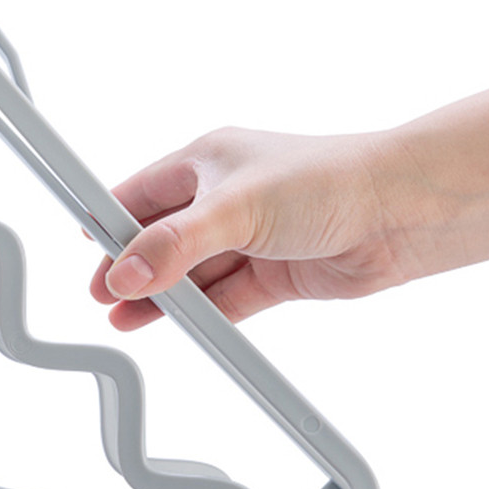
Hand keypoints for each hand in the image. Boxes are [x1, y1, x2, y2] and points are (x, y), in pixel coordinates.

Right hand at [90, 127, 414, 329]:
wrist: (403, 212)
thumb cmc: (328, 180)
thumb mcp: (237, 206)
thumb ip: (176, 243)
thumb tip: (126, 274)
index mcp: (208, 162)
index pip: (141, 192)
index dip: (111, 219)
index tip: (85, 246)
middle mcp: (225, 199)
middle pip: (162, 238)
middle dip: (132, 267)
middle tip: (102, 295)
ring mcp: (250, 238)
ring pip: (192, 273)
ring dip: (162, 296)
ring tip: (126, 320)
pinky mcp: (274, 274)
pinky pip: (225, 299)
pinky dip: (202, 314)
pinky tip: (178, 326)